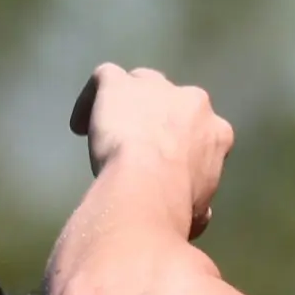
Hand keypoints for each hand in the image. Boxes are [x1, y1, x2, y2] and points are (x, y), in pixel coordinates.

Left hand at [71, 64, 232, 239]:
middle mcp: (193, 101)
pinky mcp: (118, 84)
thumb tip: (201, 216)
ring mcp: (156, 88)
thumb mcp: (196, 214)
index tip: (165, 168)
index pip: (201, 132)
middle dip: (158, 119)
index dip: (182, 147)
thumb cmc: (175, 208)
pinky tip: (79, 126)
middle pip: (173, 102)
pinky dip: (90, 100)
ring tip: (109, 129)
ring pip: (140, 82)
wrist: (146, 188)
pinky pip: (104, 78)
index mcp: (216, 133)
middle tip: (137, 147)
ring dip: (129, 101)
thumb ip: (199, 207)